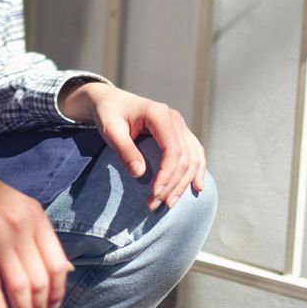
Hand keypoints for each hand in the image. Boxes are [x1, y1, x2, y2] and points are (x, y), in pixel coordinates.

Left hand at [58, 83, 205, 210]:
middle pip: (184, 157)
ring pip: (193, 157)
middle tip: (154, 205)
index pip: (172, 150)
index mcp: (159, 114)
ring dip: (184, 183)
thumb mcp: (110, 129)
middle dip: (172, 184)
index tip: (153, 195)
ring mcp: (179, 125)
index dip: (166, 175)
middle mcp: (174, 118)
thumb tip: (140, 173)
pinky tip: (197, 187)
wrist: (110, 102)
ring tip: (169, 204)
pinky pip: (195, 152)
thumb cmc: (109, 115)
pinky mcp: (179, 132)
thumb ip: (124, 149)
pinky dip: (197, 170)